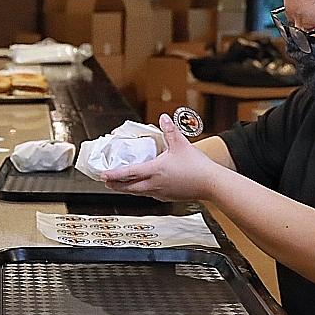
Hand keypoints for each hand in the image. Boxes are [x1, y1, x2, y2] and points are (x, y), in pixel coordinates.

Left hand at [100, 115, 221, 202]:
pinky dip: (142, 191)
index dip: (114, 174)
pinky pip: (150, 195)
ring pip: (139, 193)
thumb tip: (164, 118)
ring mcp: (161, 193)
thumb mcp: (181, 144)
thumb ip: (170, 130)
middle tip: (106, 182)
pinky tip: (143, 188)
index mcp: (155, 171)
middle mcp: (155, 184)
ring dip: (127, 189)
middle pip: (129, 188)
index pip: (129, 173)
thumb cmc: (197, 166)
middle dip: (116, 185)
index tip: (102, 175)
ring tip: (120, 186)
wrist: (212, 184)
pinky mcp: (168, 197)